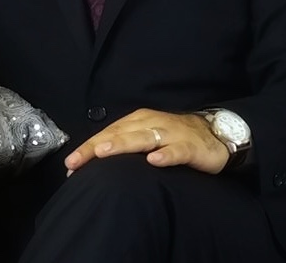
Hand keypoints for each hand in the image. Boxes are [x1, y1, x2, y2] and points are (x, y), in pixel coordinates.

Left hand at [64, 108, 228, 176]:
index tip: (70, 165)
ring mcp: (170, 133)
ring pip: (143, 138)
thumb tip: (96, 162)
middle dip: (96, 147)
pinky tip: (154, 161)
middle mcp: (151, 123)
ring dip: (123, 144)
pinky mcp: (189, 146)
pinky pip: (176, 151)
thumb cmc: (175, 137)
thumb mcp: (148, 138)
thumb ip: (126, 147)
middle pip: (120, 134)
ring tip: (104, 153)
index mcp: (139, 121)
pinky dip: (165, 154)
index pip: (108, 133)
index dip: (88, 149)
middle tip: (77, 160)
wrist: (215, 134)